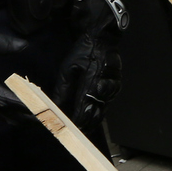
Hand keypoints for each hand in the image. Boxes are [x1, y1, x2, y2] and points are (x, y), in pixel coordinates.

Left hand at [53, 0, 125, 132]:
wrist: (104, 38)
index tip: (69, 129)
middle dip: (85, 124)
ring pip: (103, 110)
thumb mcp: (68, 68)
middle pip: (96, 114)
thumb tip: (54, 105)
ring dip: (93, 119)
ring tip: (83, 127)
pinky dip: (100, 110)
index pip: (83, 108)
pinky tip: (93, 114)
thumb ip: (62, 89)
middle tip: (75, 132)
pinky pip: (108, 103)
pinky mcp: (117, 87)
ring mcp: (112, 88)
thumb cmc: (84, 52)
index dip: (76, 121)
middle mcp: (104, 87)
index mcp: (91, 82)